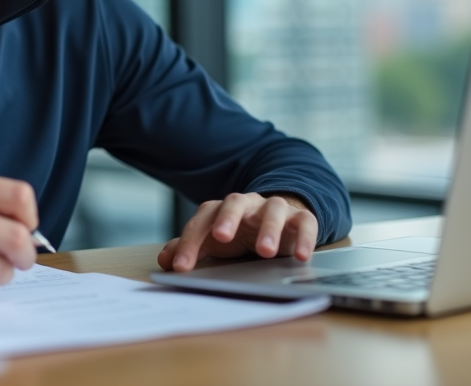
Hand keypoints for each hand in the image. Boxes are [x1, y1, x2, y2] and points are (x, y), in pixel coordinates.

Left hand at [157, 193, 317, 272]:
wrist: (277, 219)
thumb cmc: (240, 233)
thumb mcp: (214, 242)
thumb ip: (190, 247)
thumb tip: (165, 259)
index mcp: (220, 210)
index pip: (201, 221)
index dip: (190, 243)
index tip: (181, 267)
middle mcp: (247, 205)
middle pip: (234, 203)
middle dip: (227, 219)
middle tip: (221, 237)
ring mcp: (274, 208)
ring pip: (272, 209)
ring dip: (269, 228)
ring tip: (265, 252)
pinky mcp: (300, 217)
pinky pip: (305, 222)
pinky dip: (304, 237)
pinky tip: (300, 256)